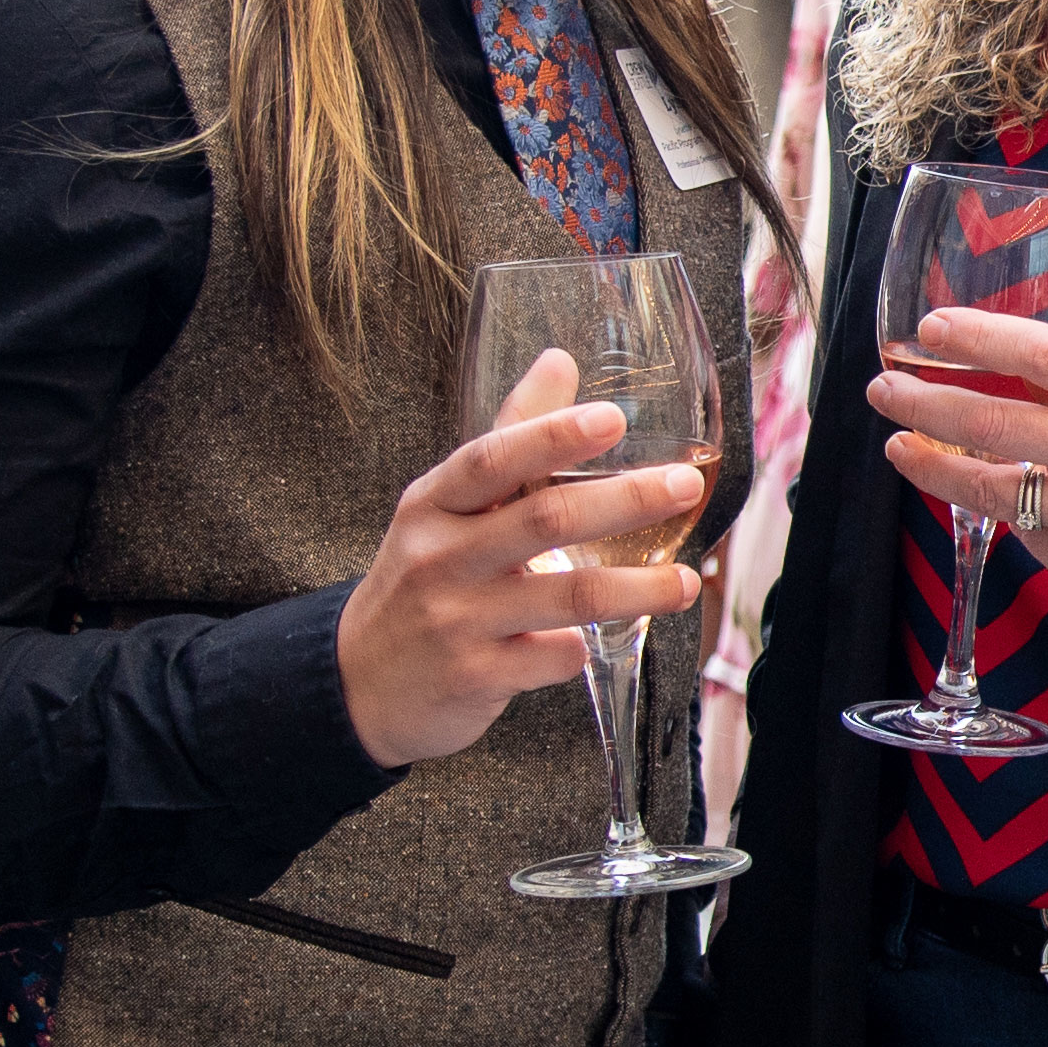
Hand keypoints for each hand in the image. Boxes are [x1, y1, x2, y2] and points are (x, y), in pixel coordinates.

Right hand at [334, 354, 713, 768]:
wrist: (357, 686)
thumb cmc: (421, 580)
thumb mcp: (444, 507)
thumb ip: (509, 439)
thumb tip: (560, 360)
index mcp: (433, 504)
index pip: (492, 459)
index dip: (552, 436)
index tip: (613, 418)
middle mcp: (440, 558)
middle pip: (544, 520)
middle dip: (624, 500)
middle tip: (684, 486)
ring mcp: (457, 620)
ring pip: (568, 596)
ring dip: (640, 587)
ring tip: (690, 581)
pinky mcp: (476, 677)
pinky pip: (556, 657)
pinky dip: (588, 646)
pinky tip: (609, 636)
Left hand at [868, 304, 1047, 629]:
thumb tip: (1015, 374)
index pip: (1042, 354)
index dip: (979, 338)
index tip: (931, 328)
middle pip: (993, 423)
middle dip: (924, 404)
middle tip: (885, 390)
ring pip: (988, 489)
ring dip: (933, 467)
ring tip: (901, 448)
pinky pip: (1026, 535)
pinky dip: (1006, 515)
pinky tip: (994, 500)